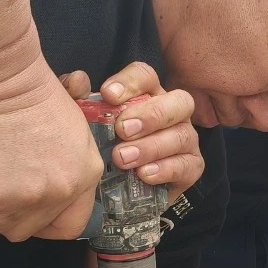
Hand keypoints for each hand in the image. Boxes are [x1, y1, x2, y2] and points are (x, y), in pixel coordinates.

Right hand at [0, 60, 103, 241]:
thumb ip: (70, 164)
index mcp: (81, 178)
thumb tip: (50, 183)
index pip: (68, 226)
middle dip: (7, 215)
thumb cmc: (31, 91)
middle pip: (23, 230)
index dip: (45, 224)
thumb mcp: (73, 127)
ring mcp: (17, 199)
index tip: (30, 213)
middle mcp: (54, 194)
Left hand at [60, 62, 201, 201]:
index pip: (146, 76)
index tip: (107, 95)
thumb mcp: (85, 122)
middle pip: (178, 101)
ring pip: (181, 135)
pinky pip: (187, 166)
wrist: (118, 191)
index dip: (129, 82)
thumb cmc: (105, 148)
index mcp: (147, 94)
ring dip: (151, 147)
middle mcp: (172, 113)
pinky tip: (143, 174)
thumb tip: (77, 80)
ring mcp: (185, 139)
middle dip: (151, 115)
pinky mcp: (191, 167)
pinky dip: (166, 170)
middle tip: (122, 129)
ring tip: (123, 158)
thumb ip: (76, 98)